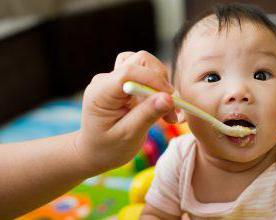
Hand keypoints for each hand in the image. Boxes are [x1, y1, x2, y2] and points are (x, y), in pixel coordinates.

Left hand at [75, 51, 176, 173]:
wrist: (96, 152)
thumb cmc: (108, 148)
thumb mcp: (128, 136)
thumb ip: (147, 115)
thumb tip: (169, 98)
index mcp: (100, 92)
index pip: (129, 72)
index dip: (154, 80)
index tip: (171, 100)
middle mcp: (107, 80)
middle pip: (140, 61)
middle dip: (160, 82)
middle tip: (171, 110)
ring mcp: (115, 79)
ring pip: (146, 64)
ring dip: (161, 84)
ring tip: (167, 111)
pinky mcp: (125, 83)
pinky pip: (146, 75)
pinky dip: (158, 87)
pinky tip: (161, 106)